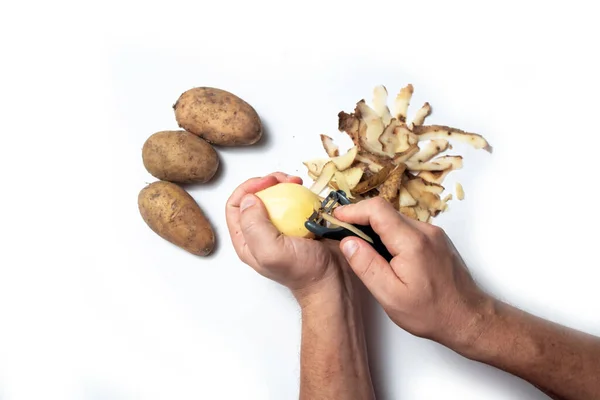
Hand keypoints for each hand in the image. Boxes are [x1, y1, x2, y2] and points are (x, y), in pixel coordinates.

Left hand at [225, 172, 348, 302]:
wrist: (332, 280)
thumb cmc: (303, 271)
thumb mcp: (271, 251)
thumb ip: (254, 226)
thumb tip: (248, 199)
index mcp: (247, 241)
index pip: (235, 206)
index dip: (247, 188)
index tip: (267, 183)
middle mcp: (261, 233)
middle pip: (254, 197)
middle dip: (267, 182)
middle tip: (284, 179)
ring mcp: (281, 227)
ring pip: (275, 196)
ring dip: (284, 184)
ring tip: (298, 182)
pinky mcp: (299, 223)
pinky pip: (295, 201)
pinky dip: (301, 193)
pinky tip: (308, 191)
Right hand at [334, 197, 491, 348]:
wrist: (468, 318)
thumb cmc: (429, 312)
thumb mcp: (390, 295)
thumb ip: (366, 265)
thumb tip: (347, 242)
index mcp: (412, 242)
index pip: (377, 210)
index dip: (353, 210)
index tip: (336, 217)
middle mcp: (425, 231)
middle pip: (386, 212)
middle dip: (361, 218)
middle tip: (342, 233)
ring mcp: (433, 233)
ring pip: (396, 219)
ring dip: (376, 228)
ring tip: (361, 247)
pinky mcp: (436, 240)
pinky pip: (407, 228)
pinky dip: (390, 234)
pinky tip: (384, 254)